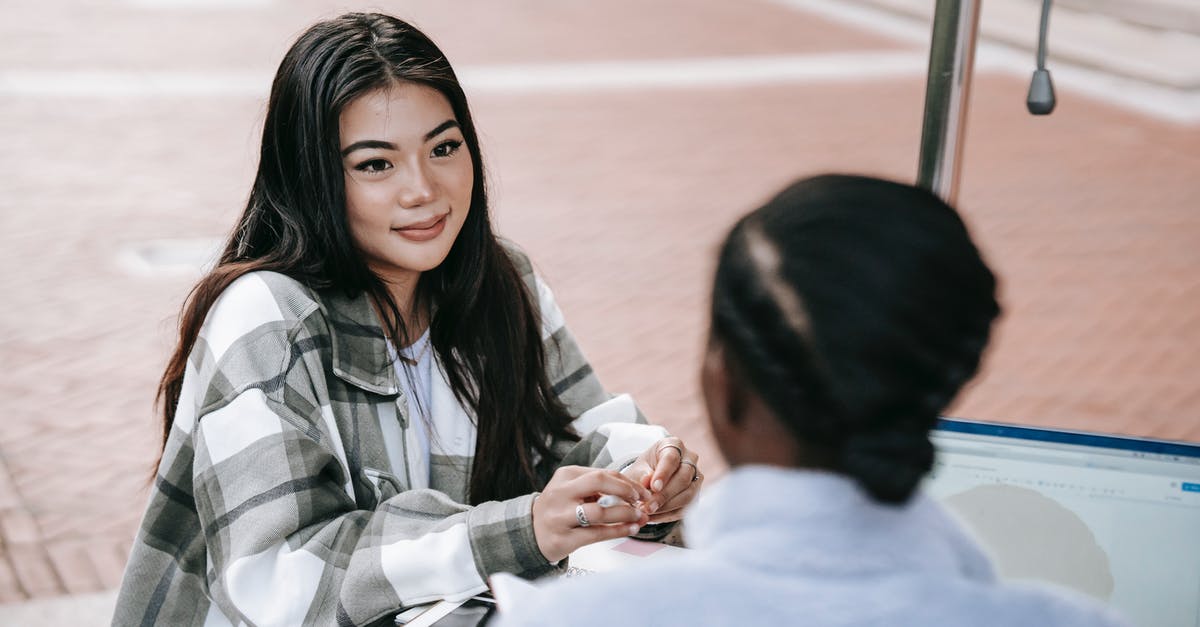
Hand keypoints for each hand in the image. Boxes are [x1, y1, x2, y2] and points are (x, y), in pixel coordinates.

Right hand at [531, 466, 652, 562]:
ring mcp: (560, 516)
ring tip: (639, 517)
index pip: (603, 473)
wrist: (531, 532)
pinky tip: (630, 529)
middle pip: (599, 482)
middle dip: (626, 490)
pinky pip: (596, 534)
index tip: (642, 491)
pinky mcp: (563, 538)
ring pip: (599, 511)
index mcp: (565, 475)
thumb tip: (634, 489)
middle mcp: (560, 493)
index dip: (627, 482)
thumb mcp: (572, 490)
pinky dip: (617, 531)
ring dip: (625, 513)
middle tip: (641, 501)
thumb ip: (597, 487)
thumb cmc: (559, 509)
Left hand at [623, 437, 702, 523]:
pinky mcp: (696, 495)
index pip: (671, 459)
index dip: (663, 474)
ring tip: (647, 514)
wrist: (650, 479)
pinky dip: (668, 515)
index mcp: (674, 445)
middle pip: (683, 478)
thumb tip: (647, 483)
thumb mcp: (638, 469)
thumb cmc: (643, 470)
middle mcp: (690, 460)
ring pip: (687, 495)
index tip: (653, 487)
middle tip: (648, 507)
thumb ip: (642, 475)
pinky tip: (653, 518)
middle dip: (664, 495)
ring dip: (666, 507)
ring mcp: (696, 478)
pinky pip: (685, 508)